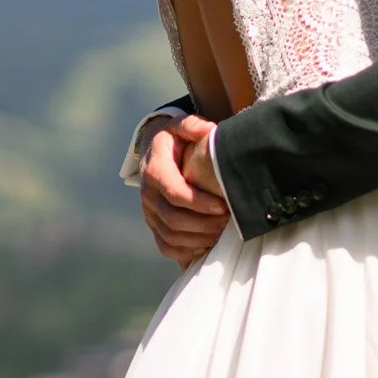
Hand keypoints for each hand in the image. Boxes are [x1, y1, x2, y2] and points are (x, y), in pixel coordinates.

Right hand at [140, 116, 228, 267]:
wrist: (155, 153)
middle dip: (204, 224)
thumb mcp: (180, 126)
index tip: (223, 205)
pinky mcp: (153, 225)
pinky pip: (166, 246)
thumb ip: (192, 126)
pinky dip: (186, 251)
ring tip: (222, 234)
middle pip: (174, 219)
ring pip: (171, 236)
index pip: (175, 193)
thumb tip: (208, 130)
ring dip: (199, 239)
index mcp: (154, 170)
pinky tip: (207, 246)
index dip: (199, 203)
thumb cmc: (174, 140)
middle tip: (229, 222)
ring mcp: (149, 212)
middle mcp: (148, 194)